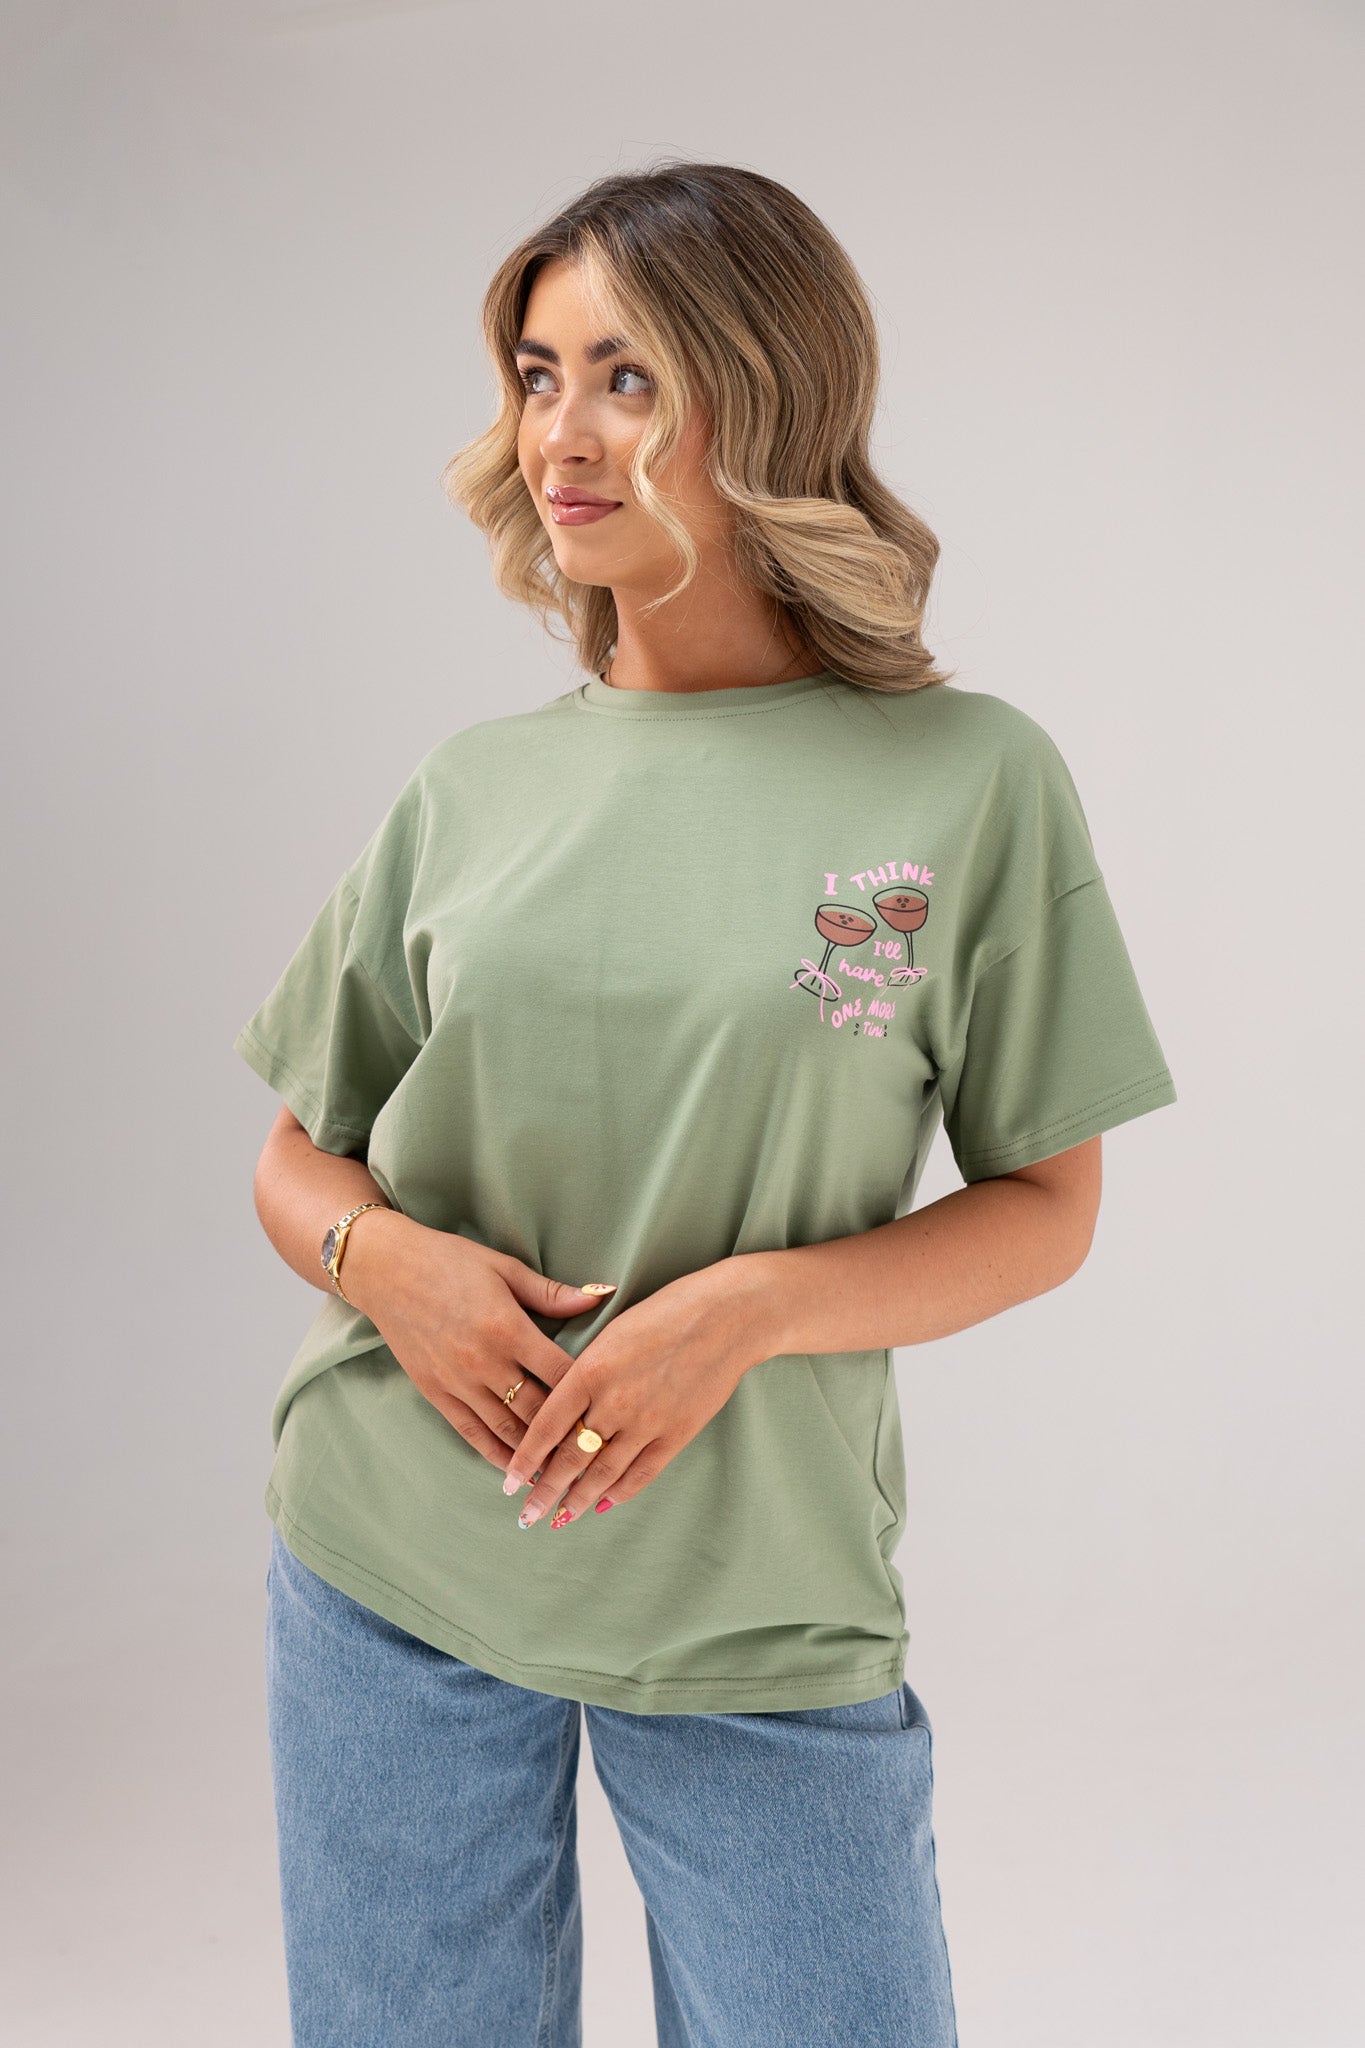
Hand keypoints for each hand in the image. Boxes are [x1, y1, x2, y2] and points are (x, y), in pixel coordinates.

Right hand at [341, 1207, 612, 1474]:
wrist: (386, 1269)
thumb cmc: (450, 1261)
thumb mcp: (505, 1268)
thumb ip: (552, 1293)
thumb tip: (601, 1298)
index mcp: (508, 1328)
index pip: (560, 1373)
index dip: (589, 1395)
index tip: (613, 1410)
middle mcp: (484, 1362)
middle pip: (538, 1410)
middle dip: (569, 1435)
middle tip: (599, 1454)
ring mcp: (458, 1382)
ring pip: (507, 1430)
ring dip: (537, 1455)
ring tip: (566, 1474)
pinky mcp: (436, 1393)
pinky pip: (472, 1433)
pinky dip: (497, 1455)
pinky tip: (517, 1471)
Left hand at [502, 1257, 775, 1528]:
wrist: (728, 1315)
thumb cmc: (667, 1311)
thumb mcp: (612, 1331)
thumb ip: (585, 1371)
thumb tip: (562, 1409)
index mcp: (590, 1369)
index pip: (546, 1426)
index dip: (524, 1459)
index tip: (508, 1482)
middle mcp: (613, 1401)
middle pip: (569, 1457)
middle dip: (544, 1490)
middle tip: (526, 1515)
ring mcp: (647, 1421)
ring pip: (602, 1472)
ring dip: (577, 1500)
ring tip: (559, 1519)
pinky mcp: (676, 1433)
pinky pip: (641, 1472)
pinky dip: (620, 1492)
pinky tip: (603, 1504)